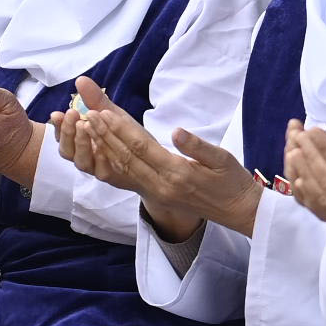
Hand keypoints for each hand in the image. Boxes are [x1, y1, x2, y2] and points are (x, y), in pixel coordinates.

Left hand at [58, 76, 259, 241]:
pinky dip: (114, 162)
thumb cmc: (234, 182)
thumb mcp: (223, 159)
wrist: (239, 213)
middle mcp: (163, 186)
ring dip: (105, 148)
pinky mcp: (158, 196)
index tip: (103, 112)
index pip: (141, 148)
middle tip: (86, 115)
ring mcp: (159, 193)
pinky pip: (130, 178)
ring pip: (124, 169)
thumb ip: (198, 146)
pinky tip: (104, 149)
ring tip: (89, 129)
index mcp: (178, 173)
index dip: (120, 130)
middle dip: (105, 136)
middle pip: (127, 158)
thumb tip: (177, 131)